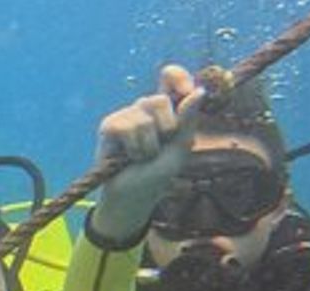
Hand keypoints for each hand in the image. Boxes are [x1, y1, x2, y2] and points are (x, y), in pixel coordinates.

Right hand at [91, 66, 205, 242]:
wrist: (133, 194)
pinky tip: (126, 156)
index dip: (178, 78)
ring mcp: (126, 115)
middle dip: (165, 128)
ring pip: (144, 119)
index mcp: (166, 108)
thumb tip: (199, 91)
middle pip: (159, 100)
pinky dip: (133, 149)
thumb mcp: (181, 145)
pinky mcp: (110, 125)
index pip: (170, 78)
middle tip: (158, 148)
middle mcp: (144, 107)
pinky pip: (127, 129)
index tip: (186, 90)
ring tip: (141, 156)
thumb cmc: (158, 172)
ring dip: (149, 146)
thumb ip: (188, 119)